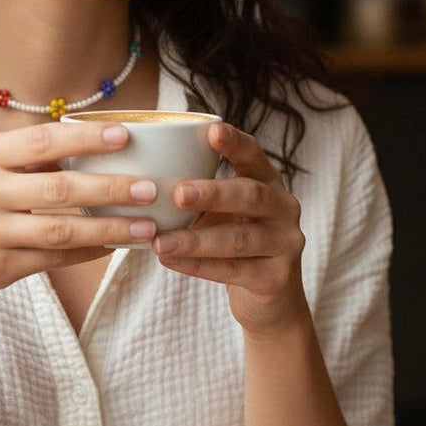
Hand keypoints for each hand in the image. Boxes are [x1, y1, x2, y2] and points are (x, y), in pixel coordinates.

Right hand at [0, 121, 160, 314]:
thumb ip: (27, 158)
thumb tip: (93, 142)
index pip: (43, 141)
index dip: (86, 138)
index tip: (125, 136)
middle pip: (60, 187)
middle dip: (111, 187)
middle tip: (149, 187)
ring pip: (63, 228)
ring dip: (110, 227)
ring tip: (146, 226)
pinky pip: (54, 257)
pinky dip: (88, 251)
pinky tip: (114, 246)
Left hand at [151, 122, 309, 338]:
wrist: (268, 296)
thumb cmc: (232, 237)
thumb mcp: (222, 209)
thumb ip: (196, 190)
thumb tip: (140, 170)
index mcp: (268, 180)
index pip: (253, 154)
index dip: (234, 142)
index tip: (211, 130)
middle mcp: (283, 207)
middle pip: (249, 195)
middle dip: (212, 193)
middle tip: (177, 194)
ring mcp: (285, 243)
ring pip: (238, 239)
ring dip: (195, 240)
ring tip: (160, 241)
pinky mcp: (277, 278)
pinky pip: (233, 270)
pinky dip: (197, 266)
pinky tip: (169, 262)